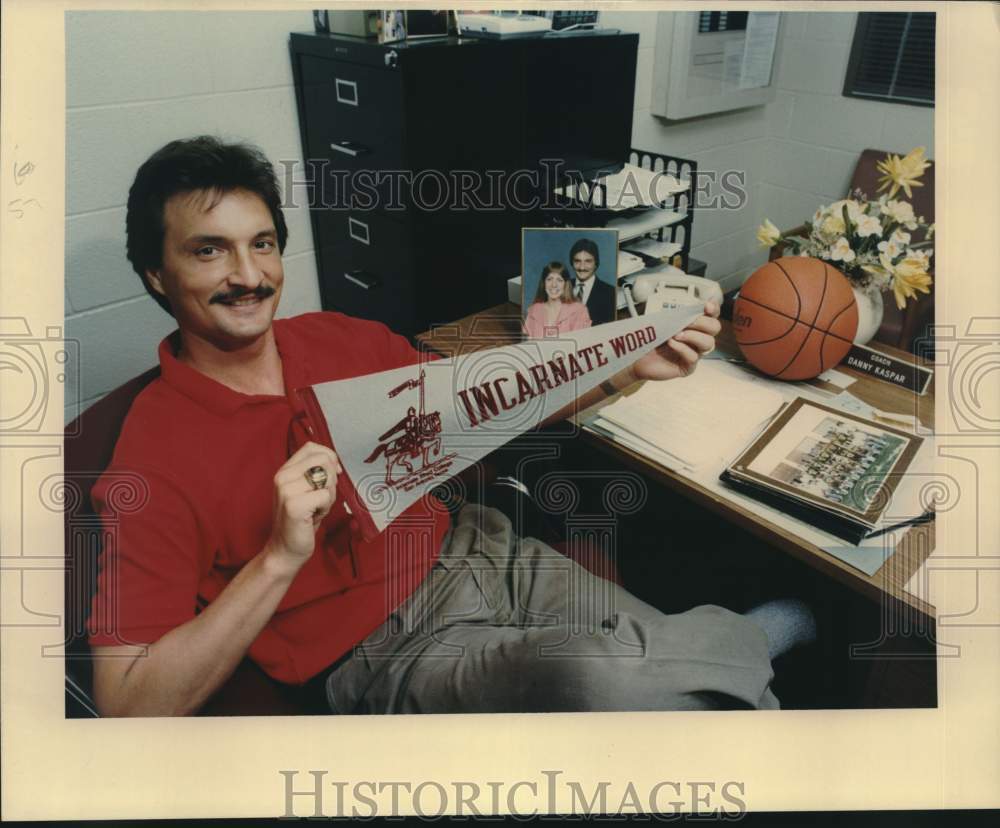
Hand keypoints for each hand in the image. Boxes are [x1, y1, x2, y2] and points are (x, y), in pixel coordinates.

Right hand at [266, 441, 340, 568]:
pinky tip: (314, 516)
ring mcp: (286, 490)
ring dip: (329, 495)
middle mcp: (282, 477)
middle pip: (323, 460)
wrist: (285, 549)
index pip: (312, 448)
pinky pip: (326, 495)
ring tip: (316, 508)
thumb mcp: (306, 490)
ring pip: (327, 478)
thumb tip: (335, 462)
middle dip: (331, 479)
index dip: (329, 457)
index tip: (332, 473)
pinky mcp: (294, 505)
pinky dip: (326, 507)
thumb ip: (315, 473)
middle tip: (321, 498)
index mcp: (284, 471)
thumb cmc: (300, 520)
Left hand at [629, 300, 720, 381]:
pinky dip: (682, 348)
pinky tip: (671, 343)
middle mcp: (697, 338)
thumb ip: (677, 315)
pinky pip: (693, 357)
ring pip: (708, 343)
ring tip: (677, 334)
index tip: (706, 305)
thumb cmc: (650, 338)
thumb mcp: (663, 322)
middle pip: (714, 328)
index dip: (713, 309)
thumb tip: (687, 309)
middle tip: (688, 321)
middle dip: (702, 322)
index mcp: (694, 326)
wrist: (636, 356)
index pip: (712, 315)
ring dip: (693, 335)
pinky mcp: (688, 367)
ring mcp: (694, 352)